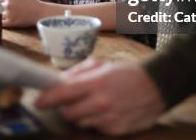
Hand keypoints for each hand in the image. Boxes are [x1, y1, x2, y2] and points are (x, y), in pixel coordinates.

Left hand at [0, 0, 43, 27]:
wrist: (40, 13)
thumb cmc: (32, 3)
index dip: (0, 2)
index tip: (3, 4)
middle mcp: (8, 5)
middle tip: (3, 10)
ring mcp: (9, 14)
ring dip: (0, 16)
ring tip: (5, 16)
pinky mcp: (11, 22)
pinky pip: (1, 23)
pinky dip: (1, 23)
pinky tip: (3, 22)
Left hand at [35, 60, 165, 135]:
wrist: (157, 87)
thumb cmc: (128, 73)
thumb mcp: (103, 65)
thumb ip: (78, 73)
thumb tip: (58, 81)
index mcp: (96, 83)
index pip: (63, 94)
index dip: (47, 99)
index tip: (39, 101)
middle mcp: (101, 103)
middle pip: (68, 113)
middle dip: (65, 107)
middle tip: (71, 99)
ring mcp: (109, 119)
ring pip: (80, 122)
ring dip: (81, 114)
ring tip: (94, 103)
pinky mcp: (116, 131)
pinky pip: (96, 128)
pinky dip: (96, 121)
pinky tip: (107, 111)